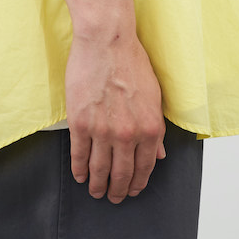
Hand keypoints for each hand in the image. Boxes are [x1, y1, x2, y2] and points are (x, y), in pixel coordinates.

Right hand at [65, 27, 166, 203]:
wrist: (107, 41)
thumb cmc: (131, 61)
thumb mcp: (154, 95)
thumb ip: (156, 128)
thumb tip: (159, 154)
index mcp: (150, 128)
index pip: (145, 167)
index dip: (138, 183)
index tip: (133, 190)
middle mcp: (129, 134)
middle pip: (122, 174)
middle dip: (118, 190)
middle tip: (113, 197)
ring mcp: (103, 131)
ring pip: (100, 170)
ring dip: (97, 185)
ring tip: (95, 191)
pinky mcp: (81, 123)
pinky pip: (80, 155)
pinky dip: (79, 170)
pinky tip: (80, 175)